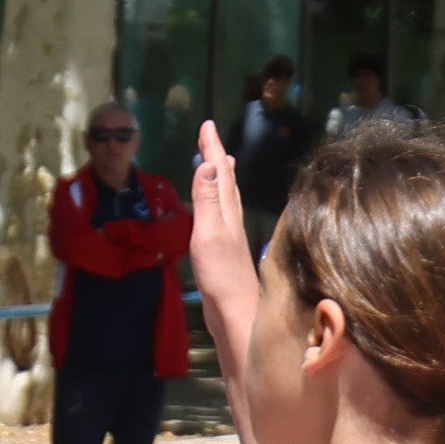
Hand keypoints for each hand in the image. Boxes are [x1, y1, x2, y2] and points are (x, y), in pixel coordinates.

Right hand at [188, 120, 258, 363]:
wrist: (237, 317)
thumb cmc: (222, 279)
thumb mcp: (210, 235)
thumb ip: (209, 201)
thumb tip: (209, 164)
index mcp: (228, 214)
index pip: (221, 173)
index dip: (213, 148)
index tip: (207, 125)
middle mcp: (233, 222)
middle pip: (227, 182)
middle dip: (218, 158)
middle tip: (212, 139)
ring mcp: (231, 238)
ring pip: (228, 199)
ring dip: (223, 179)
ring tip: (223, 165)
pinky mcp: (227, 254)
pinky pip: (223, 217)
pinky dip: (220, 203)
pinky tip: (221, 212)